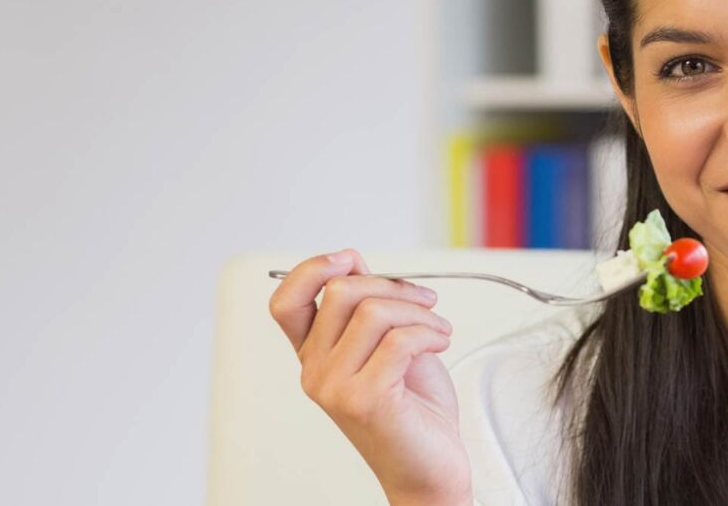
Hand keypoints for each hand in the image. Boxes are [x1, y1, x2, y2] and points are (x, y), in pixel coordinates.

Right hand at [268, 249, 471, 505]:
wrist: (430, 467)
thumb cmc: (413, 408)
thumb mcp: (386, 345)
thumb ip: (366, 308)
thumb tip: (353, 263)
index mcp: (314, 356)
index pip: (285, 302)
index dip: (312, 269)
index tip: (351, 260)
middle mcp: (315, 372)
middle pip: (338, 292)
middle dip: (392, 285)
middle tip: (425, 301)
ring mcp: (335, 387)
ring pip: (372, 312)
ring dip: (419, 311)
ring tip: (439, 329)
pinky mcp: (365, 399)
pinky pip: (400, 340)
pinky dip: (430, 333)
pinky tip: (441, 343)